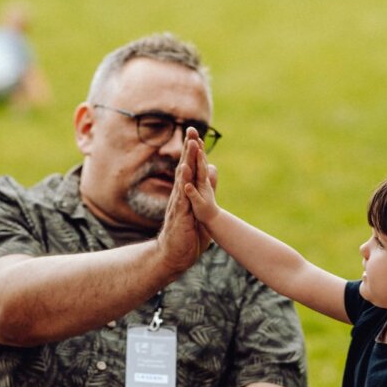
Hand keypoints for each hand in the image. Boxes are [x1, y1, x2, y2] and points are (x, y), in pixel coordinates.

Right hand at [157, 128, 213, 272]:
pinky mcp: (179, 215)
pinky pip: (182, 197)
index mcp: (186, 195)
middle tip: (192, 130)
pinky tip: (185, 172)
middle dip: (189, 150)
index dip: (194, 153)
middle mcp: (180, 196)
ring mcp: (178, 205)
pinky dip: (184, 183)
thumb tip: (211, 169)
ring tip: (191, 146)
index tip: (197, 135)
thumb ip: (206, 189)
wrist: (175, 256)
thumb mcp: (201, 209)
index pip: (190, 169)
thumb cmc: (188, 235)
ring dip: (187, 161)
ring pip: (182, 179)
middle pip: (184, 168)